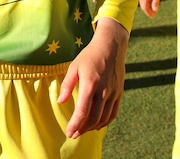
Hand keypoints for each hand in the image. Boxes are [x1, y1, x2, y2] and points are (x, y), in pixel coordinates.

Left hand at [59, 18, 127, 137]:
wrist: (111, 46)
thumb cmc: (90, 55)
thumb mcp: (74, 66)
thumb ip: (67, 85)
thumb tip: (60, 102)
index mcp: (90, 84)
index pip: (82, 111)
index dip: (75, 124)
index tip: (68, 133)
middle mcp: (103, 91)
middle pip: (93, 118)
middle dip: (82, 129)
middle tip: (74, 134)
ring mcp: (113, 93)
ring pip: (103, 118)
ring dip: (93, 127)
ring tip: (83, 130)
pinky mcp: (119, 93)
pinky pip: (113, 113)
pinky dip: (105, 122)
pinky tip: (98, 125)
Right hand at [138, 0, 162, 17]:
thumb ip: (156, 1)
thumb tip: (155, 9)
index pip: (145, 8)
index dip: (149, 13)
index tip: (153, 17)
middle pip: (143, 6)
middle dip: (148, 11)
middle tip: (153, 15)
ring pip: (143, 3)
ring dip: (147, 7)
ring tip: (153, 10)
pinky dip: (147, 3)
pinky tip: (151, 3)